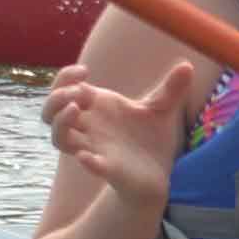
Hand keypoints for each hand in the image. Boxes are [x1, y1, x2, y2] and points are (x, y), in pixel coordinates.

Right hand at [39, 55, 199, 203]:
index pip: (64, 88)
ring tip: (75, 109)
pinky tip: (87, 156)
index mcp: (97, 107)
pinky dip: (86, 159)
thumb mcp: (162, 110)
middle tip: (78, 91)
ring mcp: (93, 147)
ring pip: (59, 138)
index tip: (85, 71)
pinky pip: (88, 164)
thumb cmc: (150, 139)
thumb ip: (171, 88)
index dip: (65, 78)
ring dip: (61, 123)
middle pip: (51, 112)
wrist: (159, 172)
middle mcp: (89, 127)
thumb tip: (188, 65)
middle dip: (57, 97)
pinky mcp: (106, 168)